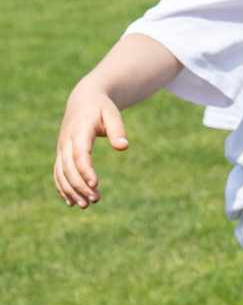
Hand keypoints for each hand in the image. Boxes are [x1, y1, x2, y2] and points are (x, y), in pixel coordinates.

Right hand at [54, 82, 128, 208]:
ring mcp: (61, 148)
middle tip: (95, 200)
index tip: (95, 184)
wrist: (83, 100)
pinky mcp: (61, 154)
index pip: (79, 154)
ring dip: (71, 191)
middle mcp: (67, 141)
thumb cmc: (101, 107)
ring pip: (61, 173)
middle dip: (79, 185)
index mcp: (80, 130)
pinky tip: (72, 202)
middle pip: (69, 167)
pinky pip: (58, 174)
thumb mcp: (112, 113)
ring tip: (86, 205)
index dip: (86, 170)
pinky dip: (62, 188)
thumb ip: (117, 128)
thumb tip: (124, 146)